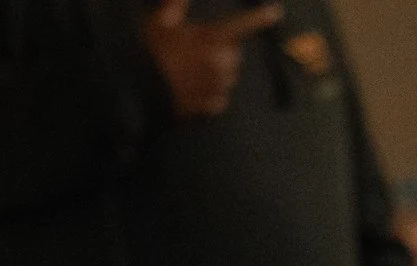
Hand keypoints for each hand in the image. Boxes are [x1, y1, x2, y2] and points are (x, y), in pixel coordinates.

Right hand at [140, 0, 281, 118]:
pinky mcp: (213, 106)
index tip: (275, 12)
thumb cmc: (150, 52)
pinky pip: (219, 96)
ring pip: (227, 75)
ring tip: (190, 70)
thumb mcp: (160, 22)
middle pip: (233, 53)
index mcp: (212, 39)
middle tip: (195, 50)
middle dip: (220, 50)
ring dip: (216, 71)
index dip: (259, 18)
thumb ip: (175, 5)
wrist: (140, 91)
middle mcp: (222, 64)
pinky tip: (193, 87)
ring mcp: (219, 86)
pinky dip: (211, 92)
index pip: (242, 25)